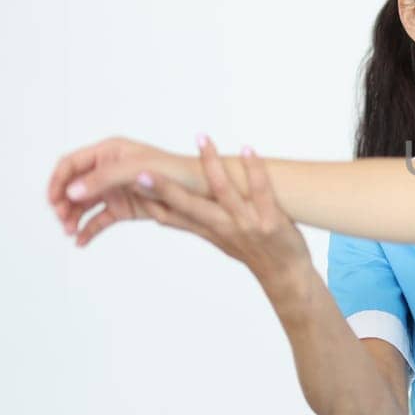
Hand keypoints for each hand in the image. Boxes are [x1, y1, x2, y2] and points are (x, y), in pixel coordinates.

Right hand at [47, 136, 202, 246]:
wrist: (203, 191)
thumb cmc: (175, 171)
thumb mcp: (137, 170)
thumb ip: (103, 178)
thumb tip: (72, 190)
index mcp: (109, 152)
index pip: (71, 164)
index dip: (58, 180)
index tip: (54, 200)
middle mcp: (109, 170)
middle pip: (73, 186)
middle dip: (63, 202)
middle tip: (62, 219)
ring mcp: (116, 190)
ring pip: (83, 205)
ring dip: (73, 217)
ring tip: (70, 231)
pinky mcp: (124, 209)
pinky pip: (99, 220)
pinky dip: (88, 230)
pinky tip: (81, 241)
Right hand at [134, 137, 311, 288]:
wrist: (286, 275)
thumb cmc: (251, 252)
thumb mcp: (216, 239)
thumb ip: (191, 222)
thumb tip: (161, 210)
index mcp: (207, 230)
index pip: (170, 215)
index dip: (149, 199)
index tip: (128, 181)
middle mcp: (222, 227)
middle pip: (188, 205)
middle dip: (165, 188)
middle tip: (141, 171)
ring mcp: (246, 224)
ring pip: (223, 191)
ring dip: (210, 163)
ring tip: (201, 139)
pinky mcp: (270, 221)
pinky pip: (261, 191)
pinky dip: (254, 169)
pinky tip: (248, 149)